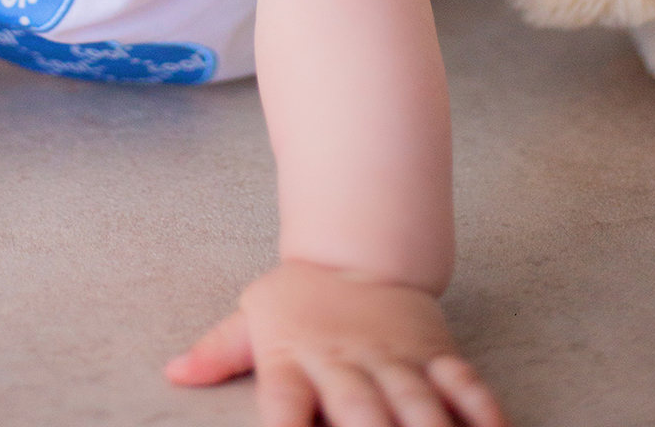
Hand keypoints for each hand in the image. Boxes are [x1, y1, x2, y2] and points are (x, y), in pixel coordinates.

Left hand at [165, 259, 506, 426]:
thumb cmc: (299, 297)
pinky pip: (464, 384)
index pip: (283, 404)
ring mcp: (394, 359)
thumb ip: (219, 350)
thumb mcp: (253, 317)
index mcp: (295, 359)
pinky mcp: (435, 353)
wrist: (360, 245)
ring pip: (416, 403)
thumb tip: (173, 371)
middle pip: (358, 411)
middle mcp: (345, 364)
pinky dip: (482, 411)